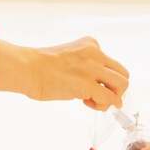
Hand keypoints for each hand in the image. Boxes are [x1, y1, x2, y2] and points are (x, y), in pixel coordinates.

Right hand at [0, 37, 128, 109]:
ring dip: (112, 97)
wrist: (26, 68)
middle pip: (123, 73)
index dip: (103, 79)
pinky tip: (88, 103)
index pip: (110, 64)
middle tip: (97, 96)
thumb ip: (84, 66)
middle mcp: (96, 53)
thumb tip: (94, 89)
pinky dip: (104, 105)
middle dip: (114, 89)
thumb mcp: (69, 58)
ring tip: (93, 101)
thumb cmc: (39, 67)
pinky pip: (111, 98)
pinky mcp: (87, 84)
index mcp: (90, 44)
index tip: (87, 84)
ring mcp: (93, 68)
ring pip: (122, 85)